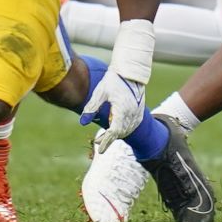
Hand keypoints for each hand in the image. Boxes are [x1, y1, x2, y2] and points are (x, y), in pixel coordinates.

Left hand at [79, 19, 153, 151]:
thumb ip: (91, 107)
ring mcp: (138, 113)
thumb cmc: (113, 80)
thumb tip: (82, 122)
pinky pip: (132, 125)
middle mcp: (132, 113)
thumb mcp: (100, 92)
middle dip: (109, 138)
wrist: (130, 71)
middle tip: (97, 141)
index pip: (114, 132)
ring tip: (105, 136)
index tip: (100, 150)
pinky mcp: (140, 111)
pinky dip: (124, 129)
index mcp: (122, 110)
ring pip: (127, 130)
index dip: (106, 142)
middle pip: (120, 133)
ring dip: (116, 135)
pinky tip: (116, 128)